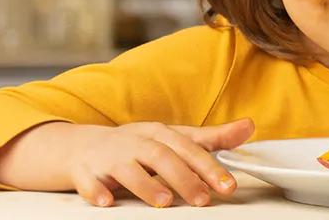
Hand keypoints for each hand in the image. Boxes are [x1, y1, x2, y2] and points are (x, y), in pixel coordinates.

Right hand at [57, 119, 253, 207]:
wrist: (79, 147)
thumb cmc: (135, 144)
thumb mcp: (173, 138)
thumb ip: (211, 138)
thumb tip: (249, 127)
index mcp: (160, 134)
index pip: (190, 148)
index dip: (210, 167)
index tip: (228, 185)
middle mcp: (136, 143)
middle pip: (163, 157)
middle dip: (184, 178)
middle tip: (202, 199)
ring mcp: (109, 157)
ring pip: (128, 168)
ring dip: (146, 185)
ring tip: (164, 202)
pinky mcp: (84, 172)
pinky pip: (88, 181)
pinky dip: (96, 191)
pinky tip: (106, 201)